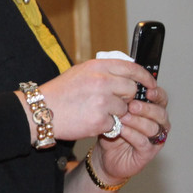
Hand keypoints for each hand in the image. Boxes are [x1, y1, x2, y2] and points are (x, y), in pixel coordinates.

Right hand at [38, 58, 159, 141]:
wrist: (41, 112)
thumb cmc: (60, 92)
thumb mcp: (81, 72)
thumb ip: (104, 71)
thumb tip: (128, 73)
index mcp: (97, 66)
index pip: (132, 68)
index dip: (144, 77)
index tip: (150, 84)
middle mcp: (101, 81)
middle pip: (131, 90)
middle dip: (126, 98)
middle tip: (113, 101)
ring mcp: (101, 102)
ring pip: (124, 109)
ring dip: (115, 113)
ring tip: (96, 111)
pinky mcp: (100, 121)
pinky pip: (115, 124)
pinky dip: (106, 125)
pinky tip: (91, 120)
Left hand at [90, 83, 169, 183]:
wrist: (105, 154)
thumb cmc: (113, 127)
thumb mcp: (117, 109)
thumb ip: (122, 98)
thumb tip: (119, 84)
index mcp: (154, 109)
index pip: (161, 98)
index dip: (157, 94)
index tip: (148, 90)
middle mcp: (158, 124)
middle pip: (161, 113)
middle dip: (147, 108)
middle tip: (133, 105)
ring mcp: (155, 139)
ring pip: (152, 127)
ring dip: (138, 121)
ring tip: (124, 117)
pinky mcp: (148, 153)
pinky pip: (143, 142)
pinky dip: (132, 134)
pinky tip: (122, 130)